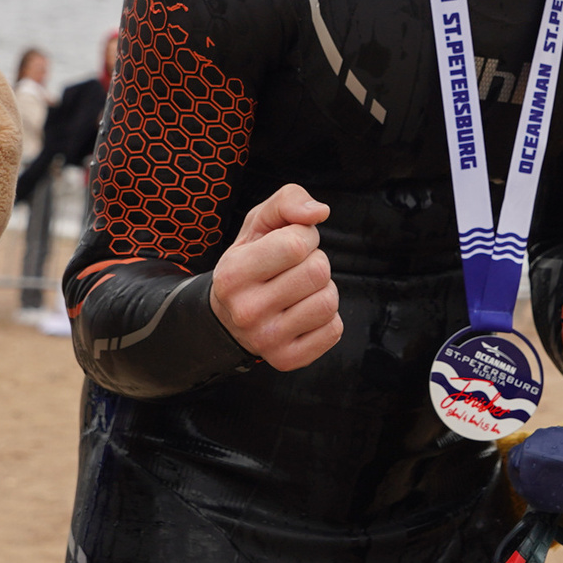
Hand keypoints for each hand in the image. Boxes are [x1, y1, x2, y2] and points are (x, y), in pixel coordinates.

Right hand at [210, 184, 341, 370]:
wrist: (228, 317)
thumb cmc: (250, 262)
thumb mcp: (257, 224)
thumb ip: (287, 202)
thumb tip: (320, 212)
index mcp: (234, 273)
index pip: (297, 244)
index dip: (304, 236)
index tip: (291, 244)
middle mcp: (246, 311)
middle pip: (318, 272)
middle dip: (315, 261)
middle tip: (295, 269)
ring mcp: (266, 340)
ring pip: (329, 301)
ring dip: (323, 289)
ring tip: (300, 290)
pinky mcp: (286, 360)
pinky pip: (334, 330)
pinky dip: (326, 318)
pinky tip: (303, 313)